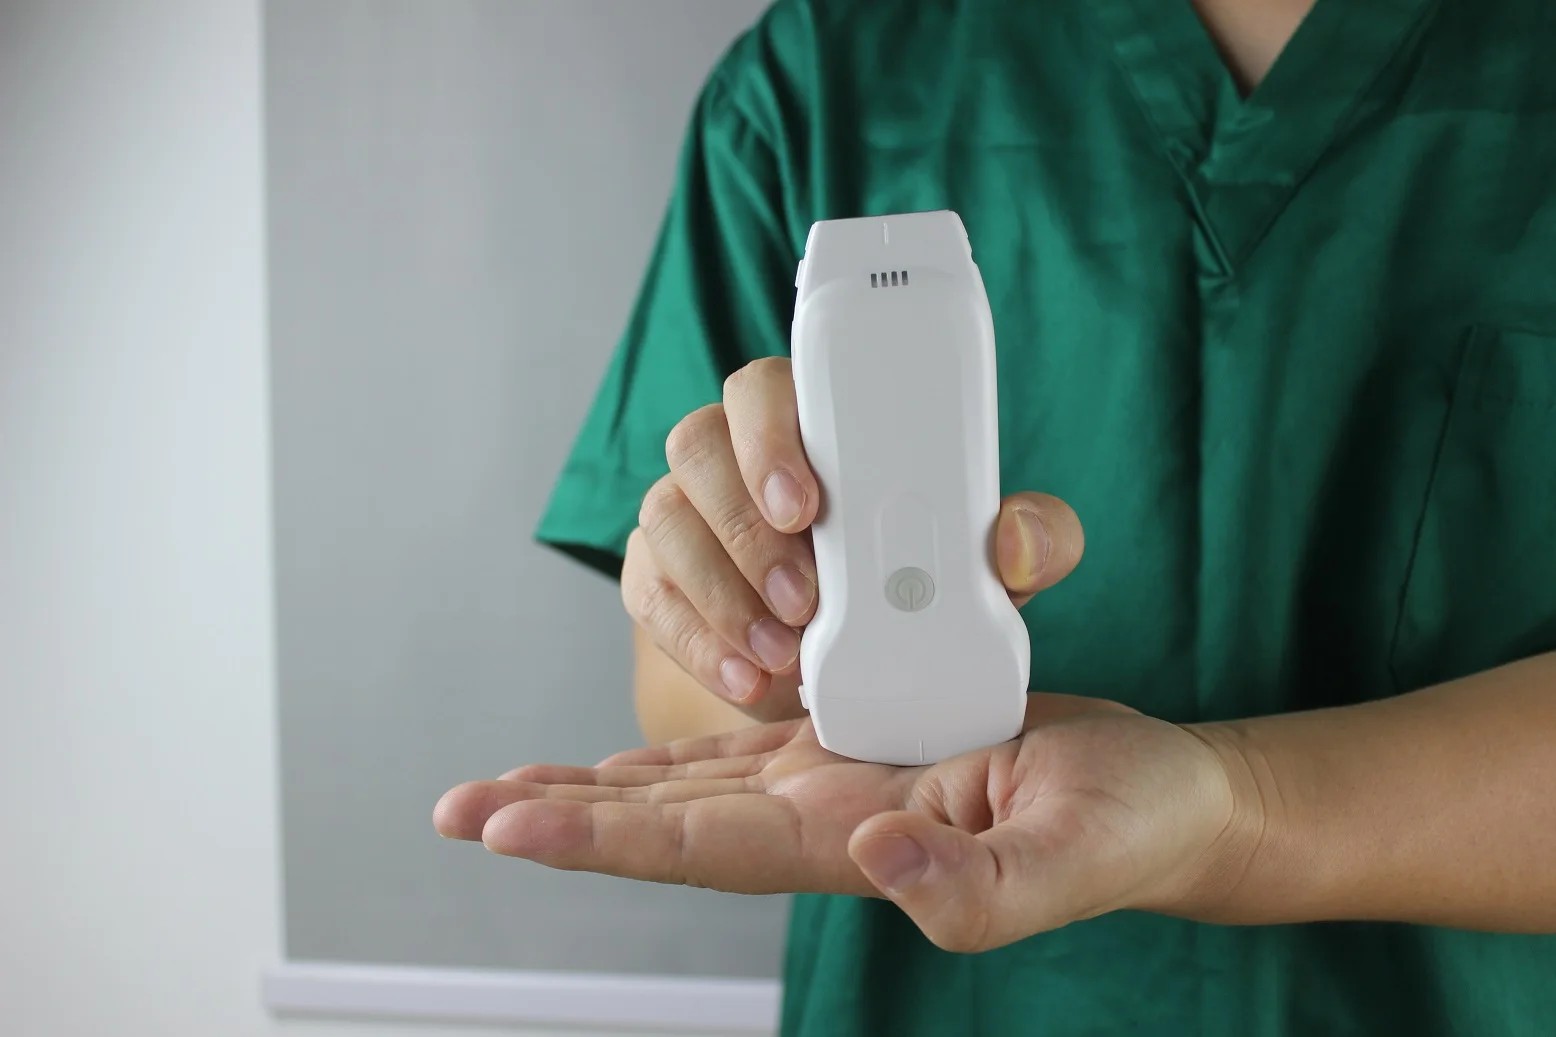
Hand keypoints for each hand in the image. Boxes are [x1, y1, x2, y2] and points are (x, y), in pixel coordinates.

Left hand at [434, 695, 1251, 951]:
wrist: (1151, 799)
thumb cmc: (1123, 828)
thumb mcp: (1067, 855)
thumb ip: (974, 882)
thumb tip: (870, 856)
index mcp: (852, 848)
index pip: (701, 849)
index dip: (602, 840)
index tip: (509, 825)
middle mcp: (820, 822)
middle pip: (663, 822)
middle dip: (559, 817)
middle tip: (458, 807)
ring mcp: (831, 786)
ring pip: (685, 789)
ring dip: (591, 789)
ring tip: (503, 791)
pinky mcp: (854, 748)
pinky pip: (737, 750)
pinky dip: (665, 755)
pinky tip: (619, 762)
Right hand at [623, 356, 1082, 718]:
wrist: (849, 666)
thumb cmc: (918, 587)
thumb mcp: (987, 568)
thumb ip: (1028, 541)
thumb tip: (1019, 537)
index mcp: (806, 422)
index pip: (764, 388)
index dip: (771, 436)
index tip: (804, 503)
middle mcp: (732, 454)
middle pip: (698, 445)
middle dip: (746, 529)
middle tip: (805, 600)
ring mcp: (684, 512)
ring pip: (668, 521)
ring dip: (723, 593)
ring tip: (783, 656)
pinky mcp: (657, 577)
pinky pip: (652, 595)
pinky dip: (697, 642)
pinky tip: (746, 679)